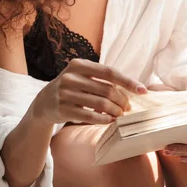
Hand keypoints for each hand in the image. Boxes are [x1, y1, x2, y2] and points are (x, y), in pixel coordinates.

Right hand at [31, 58, 147, 124]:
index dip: (128, 81)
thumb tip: (132, 88)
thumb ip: (102, 79)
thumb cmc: (71, 88)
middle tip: (127, 107)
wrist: (44, 103)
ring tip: (120, 115)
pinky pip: (90, 116)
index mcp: (78, 65)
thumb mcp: (82, 77)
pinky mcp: (63, 109)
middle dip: (122, 100)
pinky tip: (109, 121)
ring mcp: (65, 93)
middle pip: (107, 89)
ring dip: (115, 111)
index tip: (143, 91)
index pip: (109, 72)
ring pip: (101, 104)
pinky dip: (104, 119)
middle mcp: (70, 77)